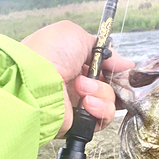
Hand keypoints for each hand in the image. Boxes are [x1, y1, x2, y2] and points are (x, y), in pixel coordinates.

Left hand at [22, 20, 133, 137]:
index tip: (123, 68)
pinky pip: (104, 118)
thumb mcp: (75, 35)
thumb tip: (124, 62)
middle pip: (112, 86)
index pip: (106, 69)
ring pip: (111, 102)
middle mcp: (79, 85)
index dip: (116, 69)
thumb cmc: (48, 54)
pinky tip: (85, 103)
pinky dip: (99, 109)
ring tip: (81, 87)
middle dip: (112, 81)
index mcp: (76, 64)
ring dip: (101, 92)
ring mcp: (80, 105)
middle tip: (101, 76)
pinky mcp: (81, 123)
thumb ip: (102, 46)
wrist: (34, 82)